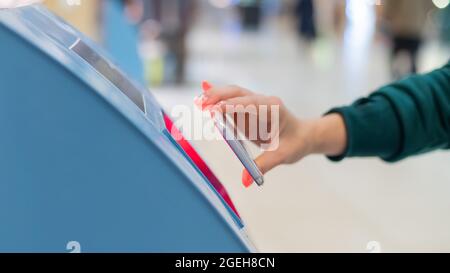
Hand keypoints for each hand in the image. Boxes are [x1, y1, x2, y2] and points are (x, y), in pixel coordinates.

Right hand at [195, 81, 346, 186]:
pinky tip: (204, 93)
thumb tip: (245, 180)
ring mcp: (254, 103)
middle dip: (219, 97)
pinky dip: (217, 99)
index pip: (250, 104)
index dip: (232, 106)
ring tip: (198, 102)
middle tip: (201, 104)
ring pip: (232, 94)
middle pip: (238, 94)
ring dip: (215, 96)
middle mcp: (263, 101)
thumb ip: (263, 165)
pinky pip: (231, 101)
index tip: (214, 110)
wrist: (302, 136)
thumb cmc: (295, 143)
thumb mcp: (282, 155)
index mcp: (274, 108)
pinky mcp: (247, 108)